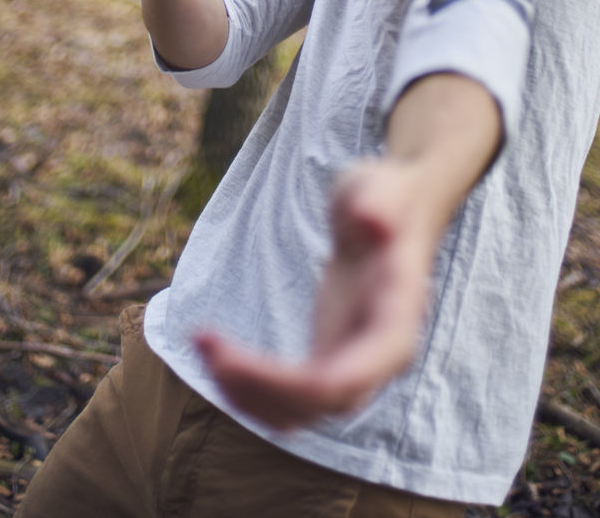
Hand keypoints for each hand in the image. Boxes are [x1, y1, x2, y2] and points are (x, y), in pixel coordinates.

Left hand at [195, 157, 438, 429]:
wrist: (393, 210)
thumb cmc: (388, 197)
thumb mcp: (381, 188)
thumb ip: (381, 203)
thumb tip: (374, 219)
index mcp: (395, 327)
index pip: (343, 381)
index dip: (282, 382)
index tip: (227, 356)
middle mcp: (378, 359)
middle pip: (318, 403)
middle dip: (257, 388)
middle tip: (204, 346)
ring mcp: (354, 364)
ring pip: (301, 411)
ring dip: (248, 394)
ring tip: (203, 347)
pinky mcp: (331, 358)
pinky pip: (292, 397)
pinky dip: (253, 388)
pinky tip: (218, 357)